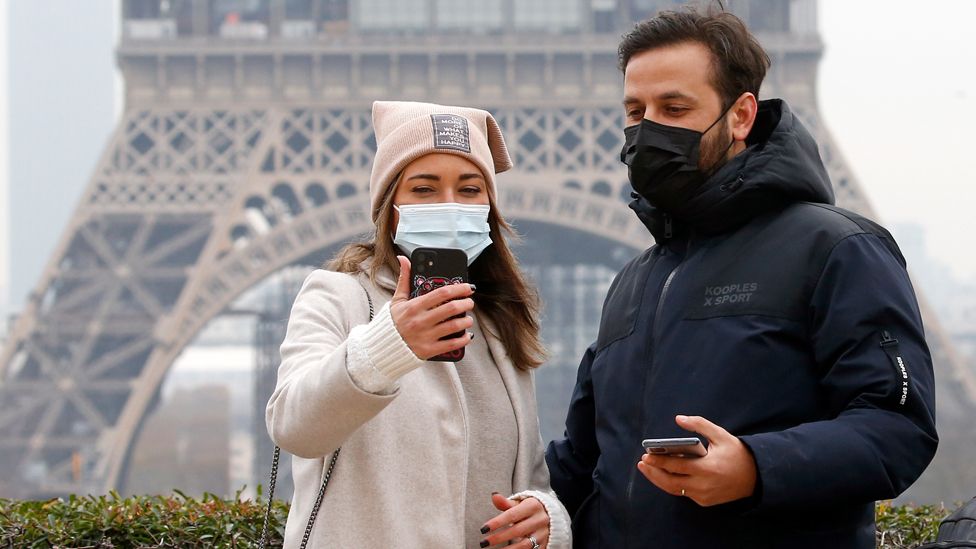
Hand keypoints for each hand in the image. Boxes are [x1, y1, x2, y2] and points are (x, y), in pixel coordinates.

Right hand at [389, 255, 474, 359]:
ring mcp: (425, 336)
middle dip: (465, 304)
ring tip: (468, 319)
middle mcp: (420, 321)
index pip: (441, 293)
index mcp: (414, 306)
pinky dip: (463, 339)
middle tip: (470, 302)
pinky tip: (466, 335)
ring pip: (454, 326)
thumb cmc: (392, 322)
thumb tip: (403, 259)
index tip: (467, 287)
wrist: (381, 348)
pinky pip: (451, 344)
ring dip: (466, 321)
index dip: (458, 288)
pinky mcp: (428, 350)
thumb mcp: (397, 300)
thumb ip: (404, 279)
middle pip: (451, 308)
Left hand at [479, 493, 549, 547]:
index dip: (496, 523)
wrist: (551, 516)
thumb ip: (506, 502)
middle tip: (484, 542)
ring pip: (524, 545)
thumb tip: (493, 495)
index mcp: (532, 506)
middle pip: (517, 531)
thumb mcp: (519, 503)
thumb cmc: (529, 509)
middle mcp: (540, 520)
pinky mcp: (545, 544)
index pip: (512, 515)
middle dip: (498, 538)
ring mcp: (543, 533)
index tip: (483, 529)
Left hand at [637, 415, 756, 506]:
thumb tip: (678, 418)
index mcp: (707, 468)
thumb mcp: (720, 435)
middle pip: (670, 482)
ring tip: (648, 469)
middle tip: (642, 463)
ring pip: (674, 490)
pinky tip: (664, 474)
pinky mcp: (704, 502)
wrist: (755, 477)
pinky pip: (683, 493)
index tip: (646, 455)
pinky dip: (672, 484)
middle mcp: (704, 485)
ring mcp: (703, 496)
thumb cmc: (736, 453)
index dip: (659, 461)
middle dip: (653, 472)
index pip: (676, 466)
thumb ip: (699, 425)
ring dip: (659, 480)